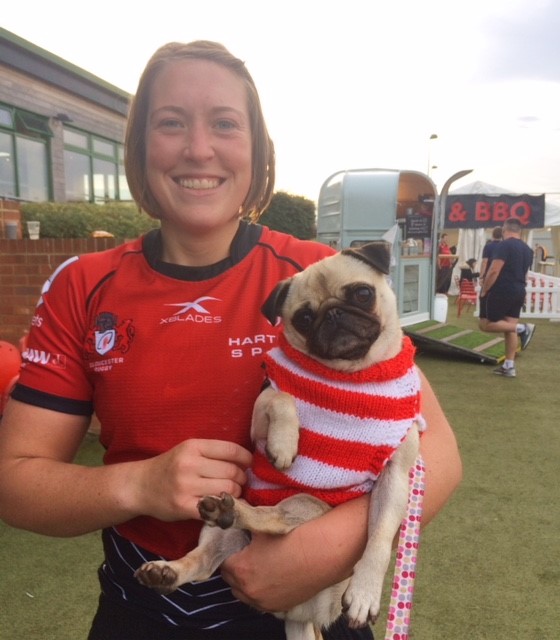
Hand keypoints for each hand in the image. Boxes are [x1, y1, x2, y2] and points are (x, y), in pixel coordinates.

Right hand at [131, 439, 251, 521]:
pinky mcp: (184, 507)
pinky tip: (224, 506)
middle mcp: (189, 464)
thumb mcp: (188, 451)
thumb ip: (212, 453)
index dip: (246, 458)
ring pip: (227, 490)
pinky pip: (215, 508)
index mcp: (193, 447)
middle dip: (241, 478)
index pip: (230, 450)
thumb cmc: (169, 467)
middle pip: (231, 472)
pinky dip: (225, 508)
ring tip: (231, 494)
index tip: (249, 464)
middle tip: (240, 482)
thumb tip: (246, 461)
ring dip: (235, 494)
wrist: (140, 486)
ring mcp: (186, 486)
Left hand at [221, 495, 368, 611]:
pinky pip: (260, 599)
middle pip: (231, 577)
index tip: (238, 538)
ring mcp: (264, 602)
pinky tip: (273, 572)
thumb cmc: (295, 534)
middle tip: (248, 548)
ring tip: (261, 560)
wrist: (326, 552)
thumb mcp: (263, 522)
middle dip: (236, 563)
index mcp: (241, 568)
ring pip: (244, 591)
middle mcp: (249, 591)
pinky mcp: (279, 607)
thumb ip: (241, 520)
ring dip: (247, 578)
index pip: (222, 558)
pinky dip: (261, 588)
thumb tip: (228, 511)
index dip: (229, 546)